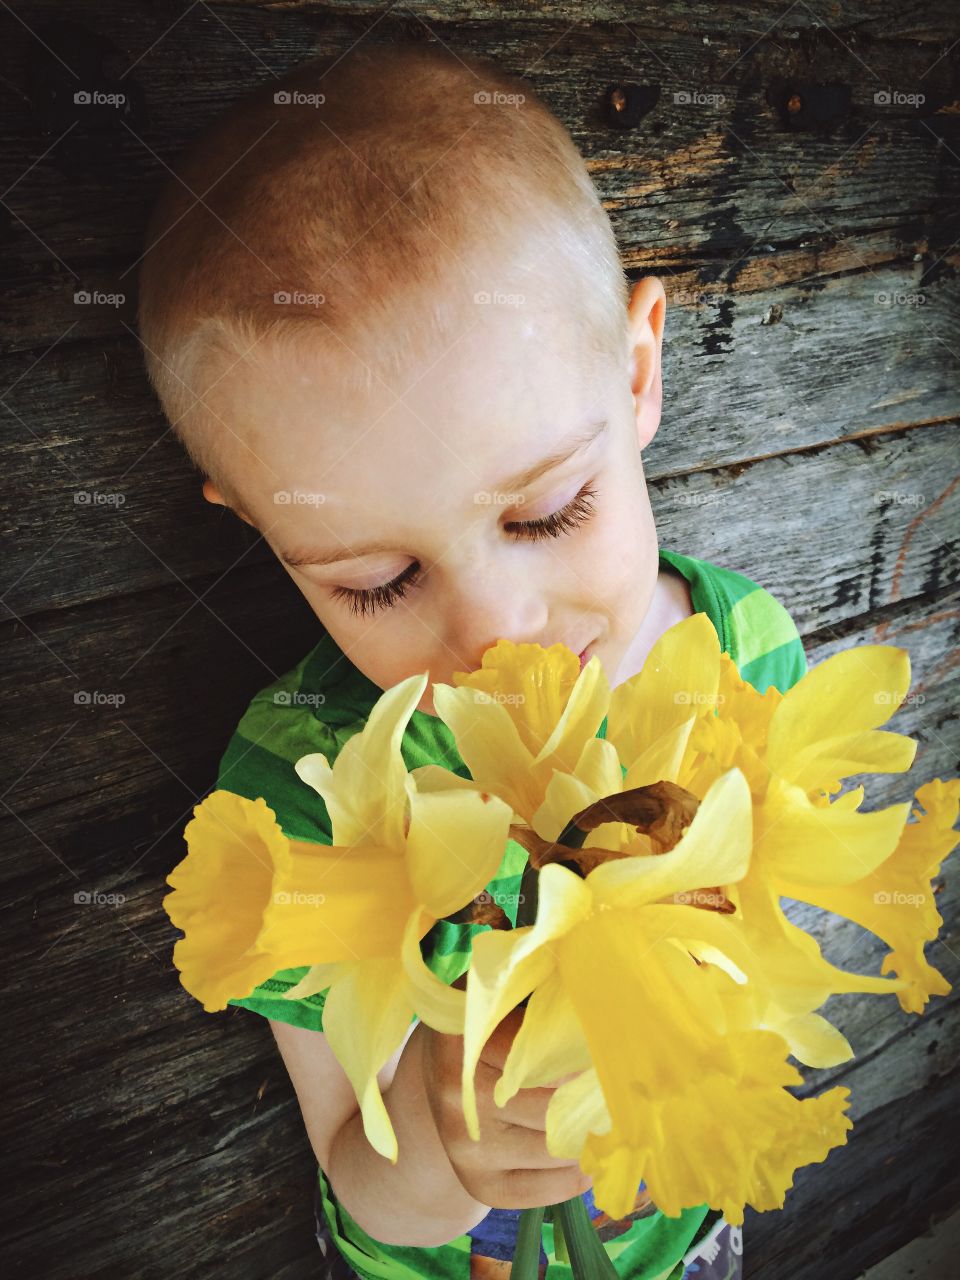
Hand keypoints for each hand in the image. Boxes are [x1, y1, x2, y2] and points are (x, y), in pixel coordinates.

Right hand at [415, 1001, 592, 1209]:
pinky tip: (587, 1156)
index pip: (540, 1054)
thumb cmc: (487, 1029)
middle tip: (624, 1089)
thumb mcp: (503, 1002)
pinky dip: (577, 1176)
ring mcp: (464, 1145)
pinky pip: (546, 1190)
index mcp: (463, 1039)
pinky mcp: (477, 1184)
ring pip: (556, 1149)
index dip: (581, 1054)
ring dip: (590, 1137)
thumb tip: (600, 1016)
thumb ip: (543, 1000)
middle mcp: (458, 1095)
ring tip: (609, 1118)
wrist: (438, 1079)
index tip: (611, 1050)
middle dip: (594, 1099)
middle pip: (553, 1105)